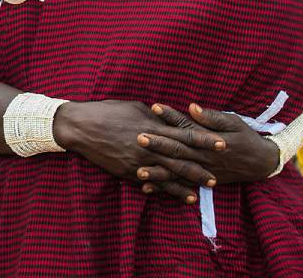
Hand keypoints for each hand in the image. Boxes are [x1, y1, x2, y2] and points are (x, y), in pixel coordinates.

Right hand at [53, 100, 221, 203]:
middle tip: (218, 176)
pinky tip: (178, 195)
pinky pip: (151, 182)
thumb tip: (171, 120)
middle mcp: (148, 146)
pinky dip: (166, 189)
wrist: (81, 127)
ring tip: (203, 190)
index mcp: (151, 127)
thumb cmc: (107, 111)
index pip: (184, 134)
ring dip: (186, 183)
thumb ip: (156, 117)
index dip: (204, 140)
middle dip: (200, 167)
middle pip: (180, 159)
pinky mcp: (128, 171)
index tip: (222, 144)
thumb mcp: (135, 107)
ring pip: (168, 175)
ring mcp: (138, 161)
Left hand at [136, 104, 278, 191]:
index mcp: (210, 141)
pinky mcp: (201, 181)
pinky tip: (146, 187)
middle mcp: (204, 158)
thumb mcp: (233, 122)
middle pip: (178, 151)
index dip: (170, 117)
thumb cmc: (245, 137)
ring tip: (138, 171)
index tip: (154, 107)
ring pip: (176, 172)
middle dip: (157, 145)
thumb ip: (212, 117)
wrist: (261, 163)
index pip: (187, 127)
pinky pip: (180, 185)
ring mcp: (202, 171)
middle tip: (138, 137)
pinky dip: (164, 188)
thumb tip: (192, 107)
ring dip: (157, 172)